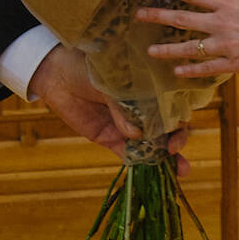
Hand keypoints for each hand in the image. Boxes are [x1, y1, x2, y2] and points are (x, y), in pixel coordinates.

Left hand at [30, 44, 190, 175]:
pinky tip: (150, 170)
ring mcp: (126, 126)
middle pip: (166, 130)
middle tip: (175, 150)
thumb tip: (135, 135)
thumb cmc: (88, 68)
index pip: (172, 107)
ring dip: (165, 159)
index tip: (178, 126)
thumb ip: (123, 108)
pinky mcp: (110, 138)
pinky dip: (140, 163)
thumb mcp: (111, 82)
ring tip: (180, 171)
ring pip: (151, 146)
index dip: (179, 118)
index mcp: (147, 90)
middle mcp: (141, 110)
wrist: (58, 74)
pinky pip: (129, 154)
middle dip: (176, 142)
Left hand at [137, 0, 238, 77]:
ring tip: (150, 51)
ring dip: (167, 49)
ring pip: (189, 47)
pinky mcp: (236, 63)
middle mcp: (223, 22)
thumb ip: (238, 7)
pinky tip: (177, 73)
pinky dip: (190, 70)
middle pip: (181, 18)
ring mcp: (227, 44)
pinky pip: (207, 68)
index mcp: (229, 3)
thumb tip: (228, 6)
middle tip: (138, 14)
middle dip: (157, 15)